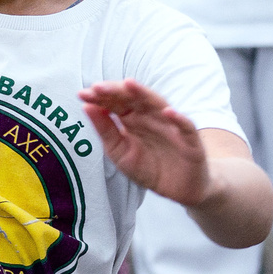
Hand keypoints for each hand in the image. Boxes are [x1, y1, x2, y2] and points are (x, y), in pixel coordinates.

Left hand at [79, 80, 211, 203]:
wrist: (180, 189)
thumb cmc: (150, 168)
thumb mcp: (120, 152)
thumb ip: (105, 131)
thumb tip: (86, 107)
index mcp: (133, 119)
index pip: (115, 103)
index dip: (100, 97)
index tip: (82, 94)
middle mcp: (151, 117)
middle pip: (134, 99)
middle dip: (116, 92)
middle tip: (98, 87)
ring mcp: (171, 126)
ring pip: (158, 106)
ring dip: (144, 94)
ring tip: (129, 84)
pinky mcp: (190, 141)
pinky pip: (186, 127)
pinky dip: (178, 119)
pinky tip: (167, 112)